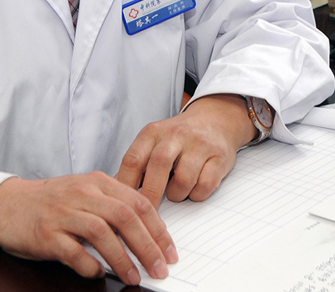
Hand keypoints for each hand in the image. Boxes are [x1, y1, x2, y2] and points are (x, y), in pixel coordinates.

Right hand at [0, 172, 178, 285]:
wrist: (7, 204)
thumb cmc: (51, 202)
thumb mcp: (84, 193)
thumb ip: (112, 206)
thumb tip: (147, 235)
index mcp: (96, 182)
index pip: (138, 202)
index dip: (158, 229)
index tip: (170, 252)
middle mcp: (82, 193)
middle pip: (125, 217)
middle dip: (148, 246)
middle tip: (160, 269)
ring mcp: (63, 212)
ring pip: (102, 233)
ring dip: (123, 258)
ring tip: (134, 277)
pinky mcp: (46, 233)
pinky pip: (74, 252)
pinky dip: (90, 265)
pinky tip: (97, 273)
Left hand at [116, 94, 256, 208]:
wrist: (213, 120)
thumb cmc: (177, 139)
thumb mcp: (154, 142)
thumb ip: (138, 163)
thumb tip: (117, 193)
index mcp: (152, 132)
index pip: (133, 158)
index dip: (125, 184)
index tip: (122, 206)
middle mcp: (174, 135)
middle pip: (158, 166)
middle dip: (151, 196)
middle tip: (148, 216)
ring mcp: (198, 144)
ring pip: (183, 179)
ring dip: (177, 195)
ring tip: (176, 194)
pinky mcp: (219, 156)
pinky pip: (206, 185)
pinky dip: (197, 195)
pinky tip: (194, 190)